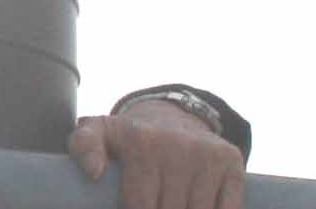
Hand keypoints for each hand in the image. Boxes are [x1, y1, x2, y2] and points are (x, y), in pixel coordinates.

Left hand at [68, 100, 244, 208]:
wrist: (170, 116)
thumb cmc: (128, 136)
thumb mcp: (98, 133)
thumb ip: (83, 146)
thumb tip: (93, 172)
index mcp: (140, 142)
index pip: (139, 206)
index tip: (133, 208)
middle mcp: (177, 146)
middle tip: (154, 203)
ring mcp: (207, 154)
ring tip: (170, 202)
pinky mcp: (231, 161)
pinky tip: (197, 204)